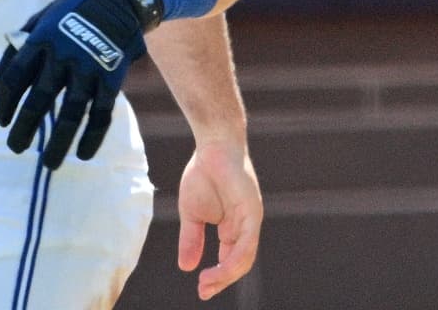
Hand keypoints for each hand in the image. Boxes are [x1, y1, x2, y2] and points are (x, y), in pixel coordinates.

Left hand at [0, 0, 148, 170]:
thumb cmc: (71, 10)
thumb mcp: (40, 18)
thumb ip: (19, 47)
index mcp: (39, 40)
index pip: (14, 77)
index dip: (4, 102)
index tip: (1, 121)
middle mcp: (61, 56)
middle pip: (38, 100)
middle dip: (24, 128)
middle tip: (15, 148)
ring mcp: (88, 69)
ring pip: (70, 114)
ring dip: (59, 142)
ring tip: (49, 163)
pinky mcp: (112, 79)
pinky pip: (101, 115)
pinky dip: (92, 137)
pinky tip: (82, 154)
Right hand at [176, 139, 262, 299]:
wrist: (211, 146)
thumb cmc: (203, 174)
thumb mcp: (191, 213)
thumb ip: (191, 239)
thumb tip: (185, 267)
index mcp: (233, 229)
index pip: (229, 260)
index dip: (216, 277)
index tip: (201, 290)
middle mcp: (245, 228)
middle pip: (238, 263)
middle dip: (221, 280)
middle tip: (204, 291)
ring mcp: (251, 221)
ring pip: (244, 257)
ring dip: (226, 274)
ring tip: (207, 283)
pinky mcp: (252, 213)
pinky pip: (247, 243)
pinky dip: (235, 259)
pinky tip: (221, 268)